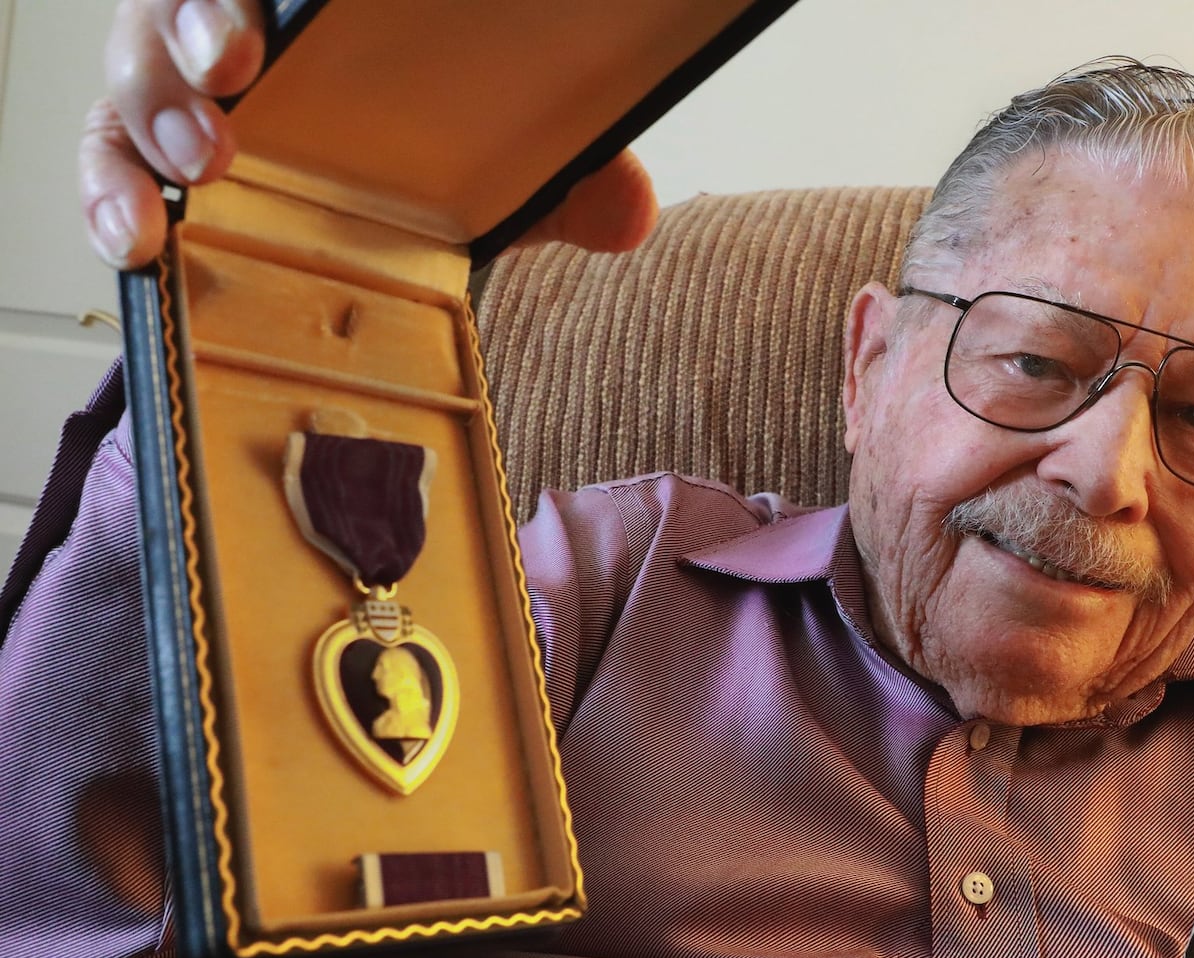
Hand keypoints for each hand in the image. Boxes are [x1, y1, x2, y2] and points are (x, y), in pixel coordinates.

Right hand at [81, 0, 658, 269]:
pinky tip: (135, 238)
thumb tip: (628, 212)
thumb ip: (557, 174)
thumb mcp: (492, 157)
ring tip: (185, 169)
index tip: (258, 38)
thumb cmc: (422, 150)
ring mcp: (185, 92)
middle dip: (186, 31)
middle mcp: (242, 36)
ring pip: (128, 72)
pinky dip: (108, 196)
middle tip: (227, 77)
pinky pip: (106, 162)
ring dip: (144, 116)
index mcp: (320, 12)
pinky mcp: (148, 160)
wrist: (378, 196)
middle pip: (175, 2)